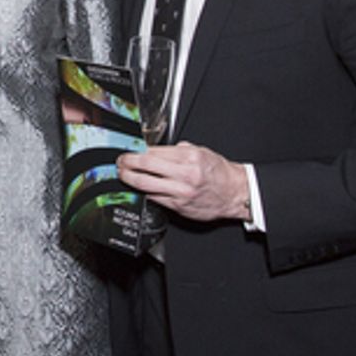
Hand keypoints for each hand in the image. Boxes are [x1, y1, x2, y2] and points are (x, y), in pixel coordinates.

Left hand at [117, 142, 250, 221]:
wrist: (235, 193)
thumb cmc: (219, 172)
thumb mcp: (201, 152)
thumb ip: (178, 150)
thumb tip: (156, 150)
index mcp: (189, 157)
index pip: (154, 151)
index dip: (137, 151)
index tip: (129, 150)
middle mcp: (184, 174)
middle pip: (145, 166)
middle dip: (127, 163)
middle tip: (120, 162)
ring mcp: (180, 192)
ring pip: (145, 184)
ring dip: (129, 178)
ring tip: (122, 174)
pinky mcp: (178, 206)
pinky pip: (154, 197)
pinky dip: (144, 191)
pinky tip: (138, 187)